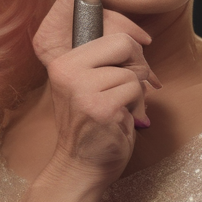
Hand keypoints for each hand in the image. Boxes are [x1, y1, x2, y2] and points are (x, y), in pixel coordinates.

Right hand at [32, 0, 160, 188]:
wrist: (79, 167)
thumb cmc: (90, 126)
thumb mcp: (85, 85)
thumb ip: (102, 61)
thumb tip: (138, 37)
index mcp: (63, 61)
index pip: (110, 34)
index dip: (129, 50)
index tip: (130, 66)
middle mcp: (67, 70)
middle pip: (123, 44)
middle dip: (136, 66)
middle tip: (129, 88)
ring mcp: (82, 89)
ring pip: (132, 73)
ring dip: (135, 94)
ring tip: (119, 109)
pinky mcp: (100, 107)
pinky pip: (135, 92)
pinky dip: (136, 107)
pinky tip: (120, 120)